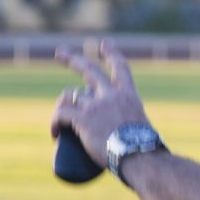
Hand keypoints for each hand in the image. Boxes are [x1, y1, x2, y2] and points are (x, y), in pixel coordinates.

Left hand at [50, 39, 149, 167]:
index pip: (120, 67)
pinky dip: (55, 123)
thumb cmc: (143, 150)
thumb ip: (131, 128)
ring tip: (61, 121)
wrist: (138, 155)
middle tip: (59, 53)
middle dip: (72, 59)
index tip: (104, 44)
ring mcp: (96, 104)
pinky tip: (55, 134)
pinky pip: (61, 114)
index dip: (112, 54)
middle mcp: (111, 94)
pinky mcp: (82, 117)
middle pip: (88, 69)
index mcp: (129, 95)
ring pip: (70, 95)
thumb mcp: (140, 128)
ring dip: (63, 105)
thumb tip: (125, 140)